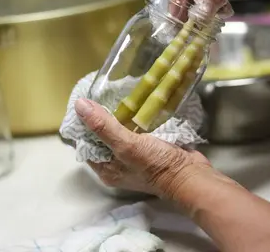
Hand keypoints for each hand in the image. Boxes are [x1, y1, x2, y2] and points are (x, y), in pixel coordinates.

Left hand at [75, 98, 209, 197]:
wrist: (190, 174)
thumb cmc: (155, 164)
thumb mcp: (126, 145)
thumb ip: (103, 126)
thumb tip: (79, 105)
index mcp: (106, 168)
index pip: (86, 144)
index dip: (83, 125)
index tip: (83, 102)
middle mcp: (117, 164)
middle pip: (103, 137)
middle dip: (102, 118)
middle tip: (100, 94)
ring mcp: (134, 156)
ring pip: (120, 132)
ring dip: (119, 117)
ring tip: (115, 95)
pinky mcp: (150, 148)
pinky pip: (136, 131)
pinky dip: (135, 119)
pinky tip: (135, 105)